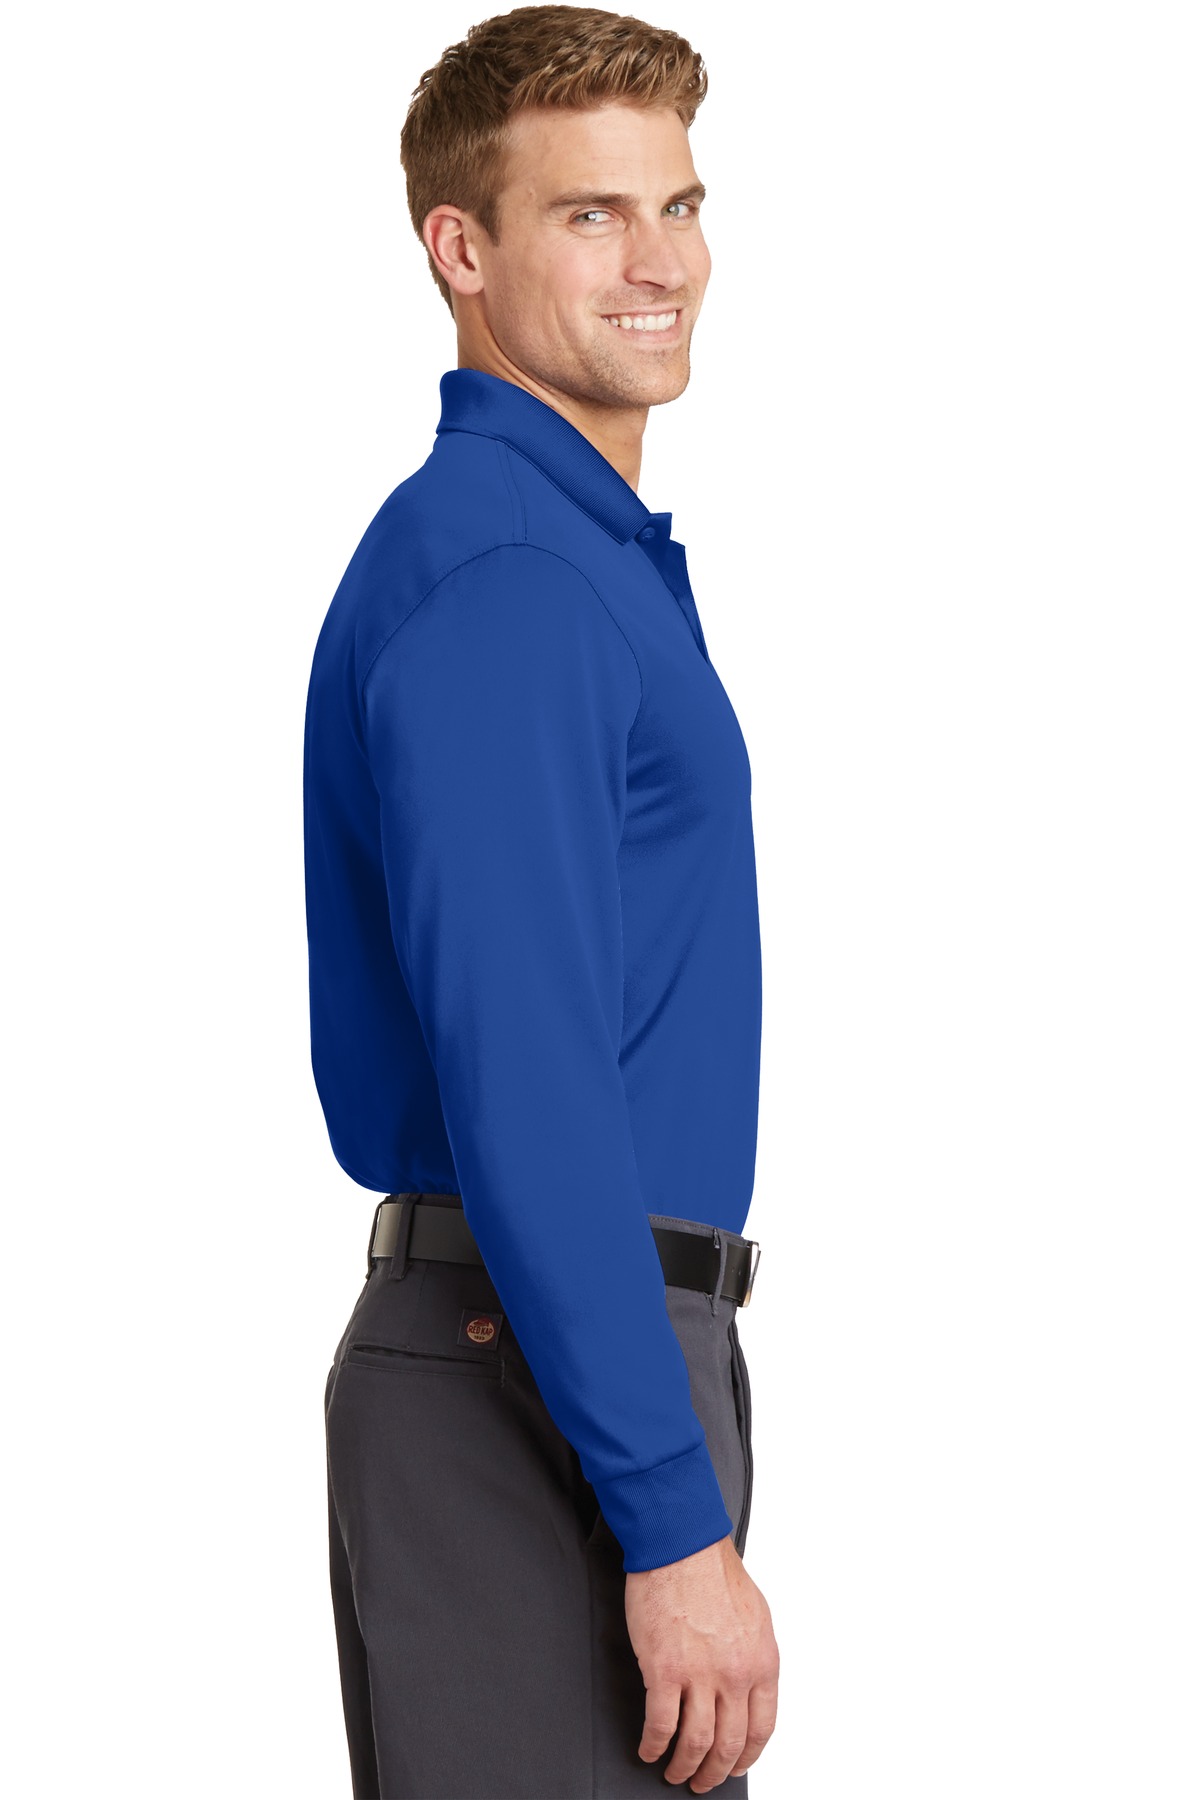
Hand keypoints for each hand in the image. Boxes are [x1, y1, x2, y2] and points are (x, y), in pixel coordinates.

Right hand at [624, 1532, 778, 1791]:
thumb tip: (745, 1687)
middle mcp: (734, 1675)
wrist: (681, 1545)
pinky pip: (659, 1724)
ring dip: (684, 1766)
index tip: (734, 1765)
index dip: (746, 1757)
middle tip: (703, 1781)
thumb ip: (752, 1657)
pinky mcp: (663, 1670)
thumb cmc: (713, 1571)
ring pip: (694, 1743)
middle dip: (714, 1772)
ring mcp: (699, 1675)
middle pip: (728, 1744)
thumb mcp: (755, 1617)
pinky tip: (648, 1749)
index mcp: (762, 1662)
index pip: (761, 1730)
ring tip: (674, 1772)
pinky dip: (653, 1745)